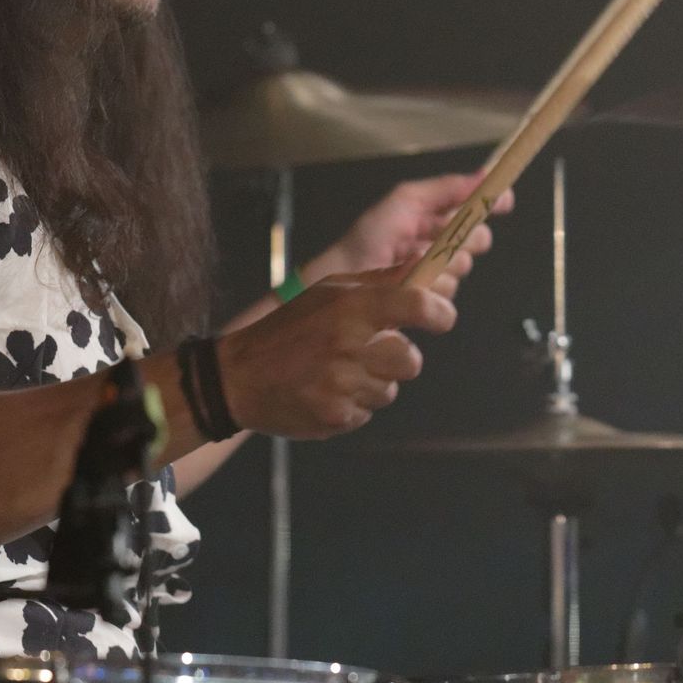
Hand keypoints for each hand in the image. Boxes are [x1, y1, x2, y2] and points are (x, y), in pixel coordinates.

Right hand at [215, 265, 456, 438]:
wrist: (239, 376)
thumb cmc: (291, 327)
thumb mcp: (330, 291)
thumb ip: (382, 281)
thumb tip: (426, 265)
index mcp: (352, 308)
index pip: (417, 305)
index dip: (439, 313)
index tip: (442, 318)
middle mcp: (349, 345)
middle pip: (411, 362)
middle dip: (397, 358)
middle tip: (370, 352)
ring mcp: (342, 385)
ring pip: (389, 390)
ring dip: (372, 383)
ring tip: (338, 371)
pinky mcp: (335, 417)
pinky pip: (366, 412)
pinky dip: (352, 404)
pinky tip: (326, 390)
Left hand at [306, 171, 515, 298]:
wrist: (346, 278)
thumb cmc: (368, 238)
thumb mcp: (406, 200)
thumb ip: (447, 187)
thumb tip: (484, 174)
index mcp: (433, 218)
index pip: (473, 210)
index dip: (488, 204)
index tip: (504, 201)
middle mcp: (439, 246)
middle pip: (476, 239)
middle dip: (464, 236)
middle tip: (439, 235)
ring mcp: (436, 275)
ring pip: (462, 266)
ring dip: (441, 262)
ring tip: (411, 260)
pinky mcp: (431, 303)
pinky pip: (449, 293)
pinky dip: (432, 284)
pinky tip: (411, 280)